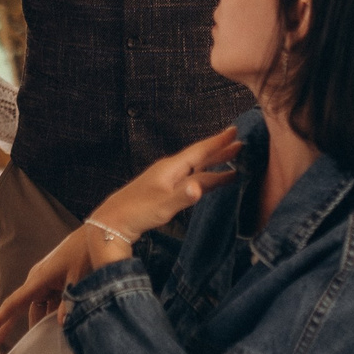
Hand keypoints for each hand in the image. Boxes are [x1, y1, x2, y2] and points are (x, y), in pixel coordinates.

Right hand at [0, 228, 92, 352]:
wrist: (97, 234)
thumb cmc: (85, 254)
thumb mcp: (78, 281)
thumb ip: (68, 304)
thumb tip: (60, 324)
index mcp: (38, 280)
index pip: (12, 305)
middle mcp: (37, 281)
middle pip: (19, 309)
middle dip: (7, 327)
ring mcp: (46, 281)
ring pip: (38, 308)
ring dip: (41, 323)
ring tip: (44, 343)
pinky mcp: (56, 281)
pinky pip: (50, 302)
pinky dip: (53, 314)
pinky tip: (60, 326)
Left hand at [89, 126, 243, 238]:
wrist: (113, 221)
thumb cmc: (136, 212)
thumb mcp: (163, 205)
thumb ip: (183, 196)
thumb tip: (200, 187)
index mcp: (171, 168)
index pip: (199, 151)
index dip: (218, 142)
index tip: (235, 131)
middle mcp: (170, 170)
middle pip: (200, 157)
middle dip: (220, 150)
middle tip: (241, 143)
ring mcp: (167, 180)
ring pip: (196, 168)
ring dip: (214, 164)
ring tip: (233, 160)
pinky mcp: (165, 190)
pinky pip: (191, 179)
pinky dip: (205, 177)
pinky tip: (209, 181)